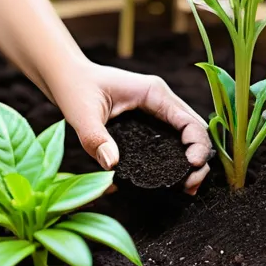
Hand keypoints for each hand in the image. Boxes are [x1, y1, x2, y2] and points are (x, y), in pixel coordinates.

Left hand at [50, 61, 212, 194]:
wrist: (66, 78)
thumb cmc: (75, 88)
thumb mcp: (82, 114)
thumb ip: (96, 138)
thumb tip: (112, 164)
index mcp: (153, 92)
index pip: (188, 119)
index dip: (197, 144)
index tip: (192, 166)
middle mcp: (160, 100)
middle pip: (194, 130)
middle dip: (199, 158)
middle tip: (191, 186)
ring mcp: (157, 109)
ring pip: (187, 135)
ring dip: (191, 160)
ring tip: (187, 186)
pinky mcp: (149, 120)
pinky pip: (172, 138)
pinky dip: (179, 157)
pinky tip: (175, 177)